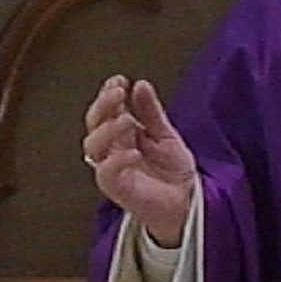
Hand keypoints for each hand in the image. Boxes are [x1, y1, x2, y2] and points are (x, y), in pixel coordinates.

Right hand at [82, 75, 197, 246]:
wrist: (187, 201)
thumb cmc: (172, 170)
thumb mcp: (165, 134)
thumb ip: (152, 112)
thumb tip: (141, 85)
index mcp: (121, 134)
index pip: (106, 111)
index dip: (107, 94)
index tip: (119, 80)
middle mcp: (112, 149)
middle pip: (93, 125)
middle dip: (103, 106)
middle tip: (119, 93)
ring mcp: (112, 168)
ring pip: (93, 147)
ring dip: (109, 129)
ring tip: (129, 120)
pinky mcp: (117, 188)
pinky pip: (106, 173)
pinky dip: (117, 161)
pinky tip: (133, 152)